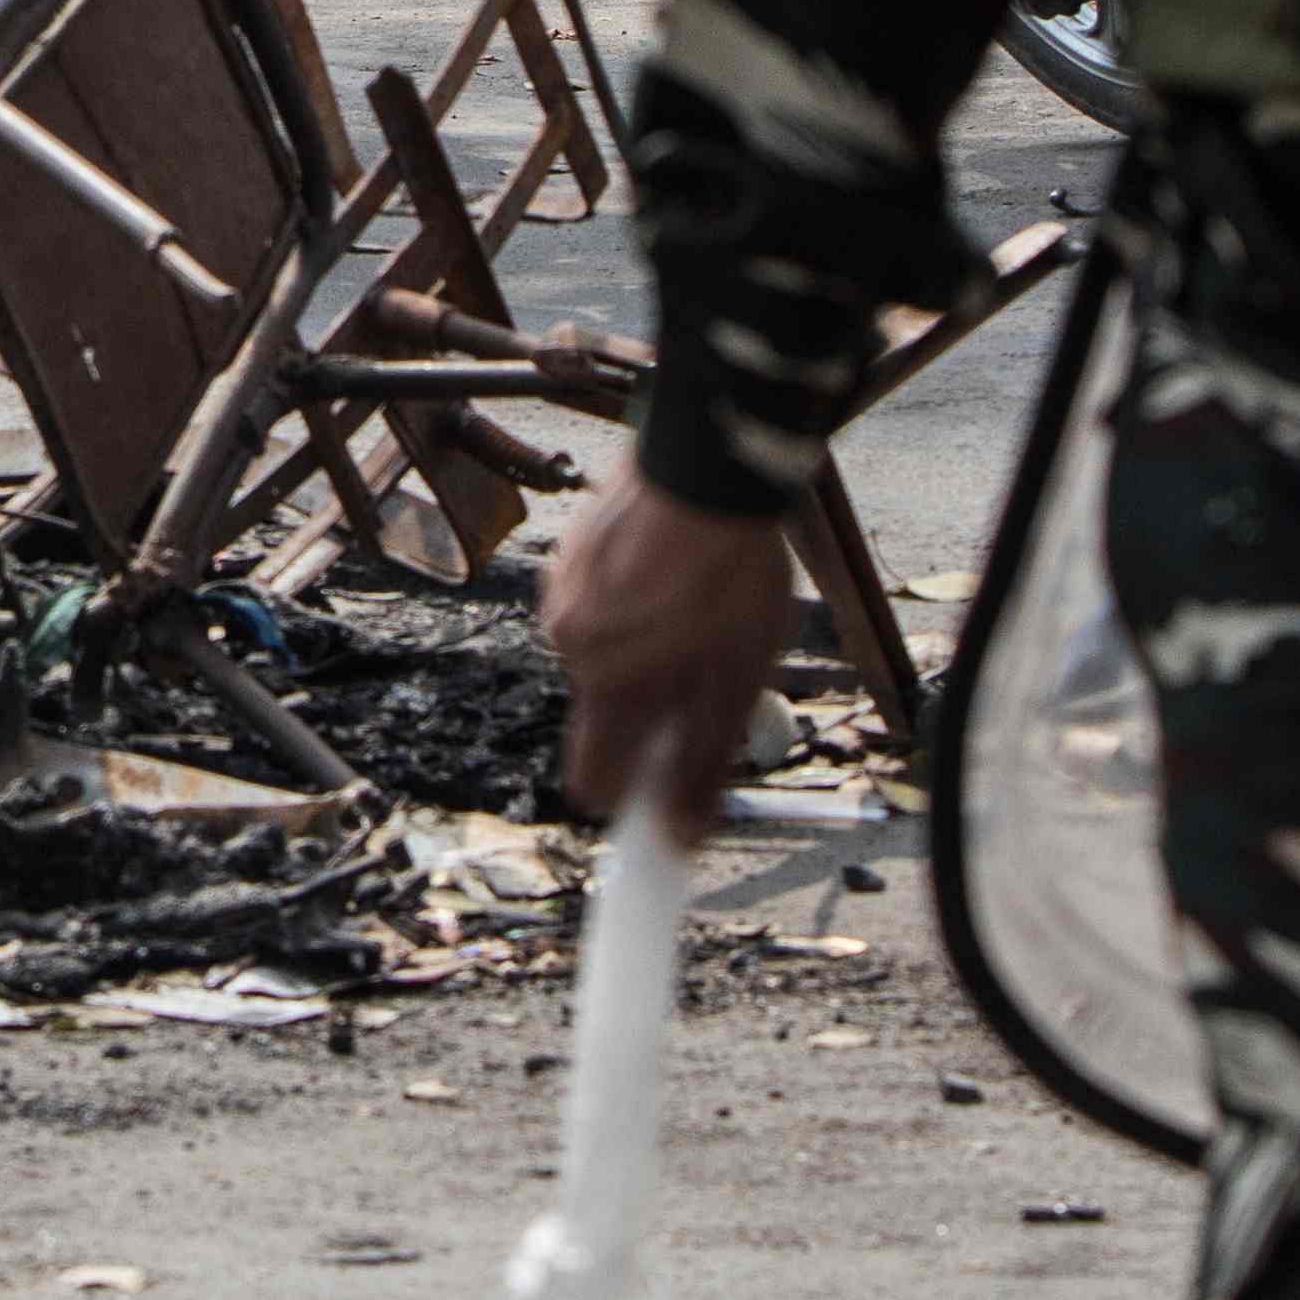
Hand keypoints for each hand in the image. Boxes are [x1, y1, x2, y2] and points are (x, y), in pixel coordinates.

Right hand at [548, 478, 797, 842]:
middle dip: (646, 714)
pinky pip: (595, 611)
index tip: (658, 800)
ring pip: (601, 660)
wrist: (704, 464)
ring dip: (640, 657)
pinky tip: (669, 581)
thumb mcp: (736, 676)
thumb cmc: (729, 571)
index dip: (628, 795)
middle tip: (700, 679)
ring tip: (691, 614)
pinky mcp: (567, 557)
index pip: (591, 779)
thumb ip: (703, 760)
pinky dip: (629, 613)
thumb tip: (679, 835)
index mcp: (607, 683)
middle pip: (603, 715)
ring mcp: (562, 596)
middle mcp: (570, 644)